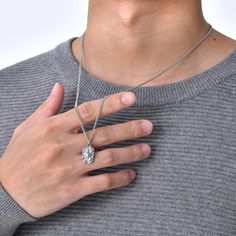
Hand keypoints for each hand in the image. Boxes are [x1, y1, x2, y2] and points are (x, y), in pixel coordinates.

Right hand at [0, 82, 152, 217]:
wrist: (4, 192)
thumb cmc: (17, 158)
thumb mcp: (28, 127)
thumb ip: (48, 107)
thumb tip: (59, 86)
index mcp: (53, 128)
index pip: (88, 111)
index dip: (112, 103)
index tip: (131, 98)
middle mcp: (64, 146)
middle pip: (104, 134)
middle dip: (129, 129)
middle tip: (148, 126)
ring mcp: (69, 169)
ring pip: (107, 157)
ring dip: (130, 153)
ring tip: (146, 149)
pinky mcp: (72, 189)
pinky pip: (102, 182)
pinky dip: (119, 178)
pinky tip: (131, 174)